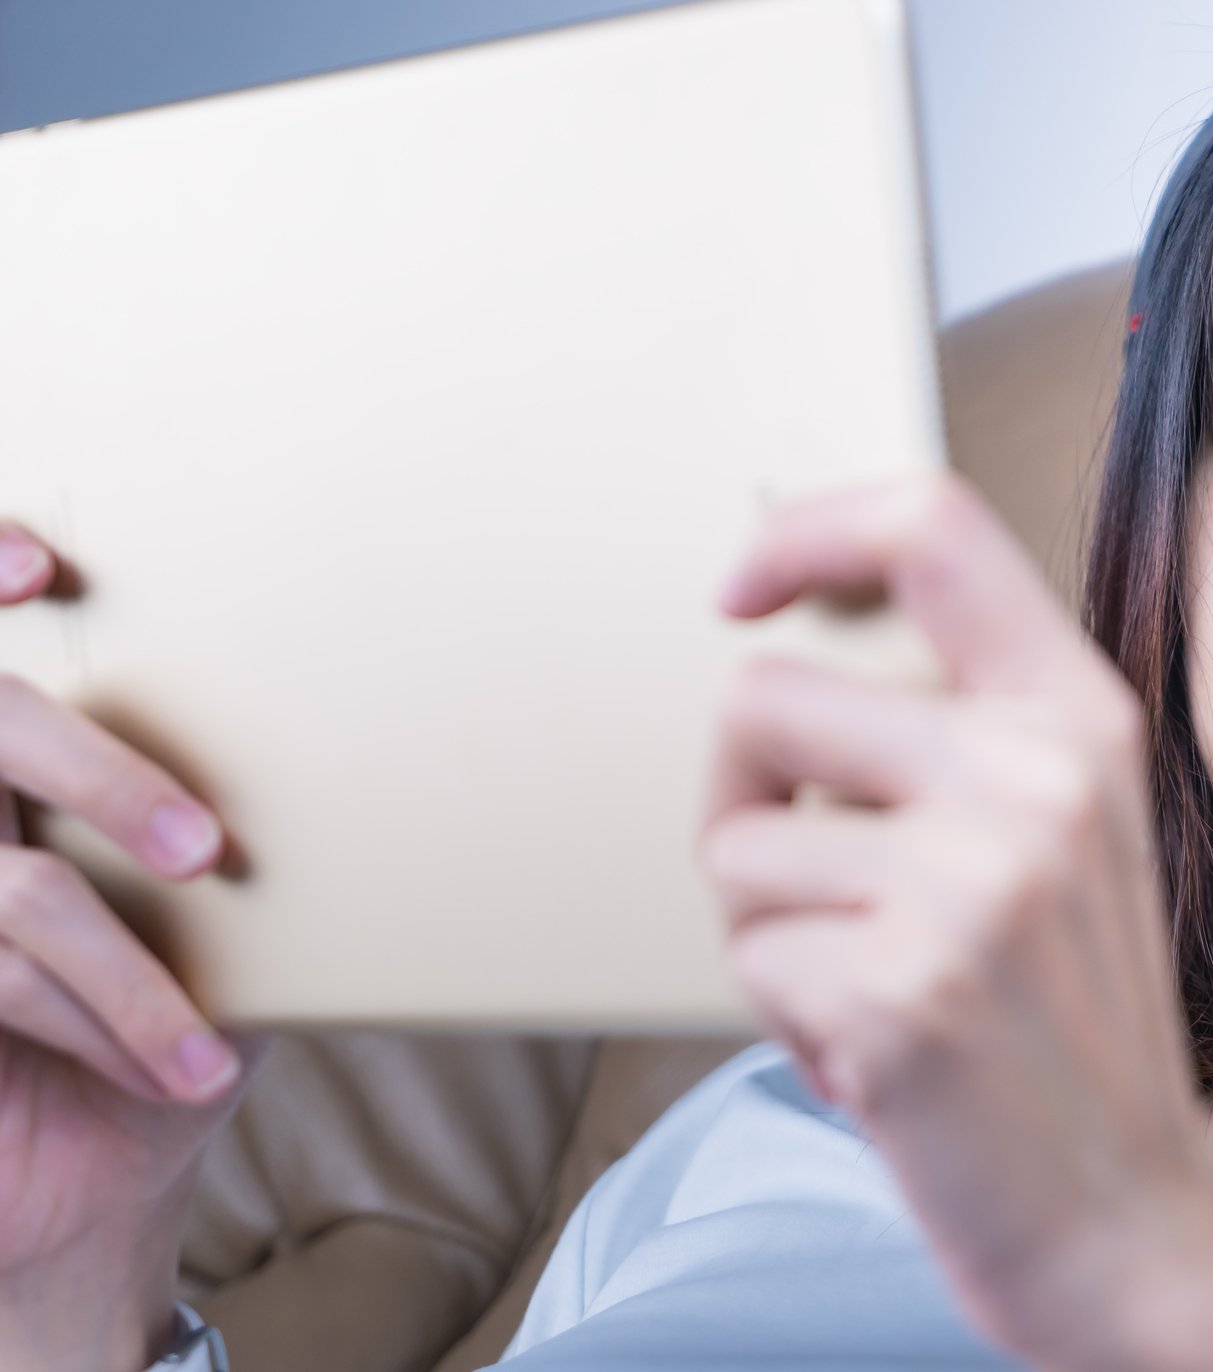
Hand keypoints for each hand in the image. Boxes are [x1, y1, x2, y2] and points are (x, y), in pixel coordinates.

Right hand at [0, 522, 261, 1371]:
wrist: (86, 1187)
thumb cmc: (170, 1036)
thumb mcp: (237, 936)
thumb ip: (270, 851)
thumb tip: (413, 779)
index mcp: (28, 779)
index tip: (45, 563)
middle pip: (0, 730)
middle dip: (100, 779)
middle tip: (206, 849)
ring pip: (15, 894)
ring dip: (131, 980)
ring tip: (218, 1052)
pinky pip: (5, 985)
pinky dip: (112, 1027)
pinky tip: (187, 1072)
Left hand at [696, 471, 1212, 1371]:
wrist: (1128, 1223)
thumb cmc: (1072, 1031)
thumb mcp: (1070, 837)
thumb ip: (968, 729)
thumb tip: (786, 647)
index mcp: (1081, 720)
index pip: (931, 526)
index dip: (807, 532)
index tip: (747, 589)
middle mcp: (1037, 780)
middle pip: (764, 697)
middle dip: (750, 798)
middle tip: (822, 890)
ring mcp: (975, 885)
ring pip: (737, 839)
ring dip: (771, 928)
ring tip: (875, 985)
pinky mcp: (904, 993)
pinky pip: (750, 956)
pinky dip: (787, 1018)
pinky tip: (879, 1053)